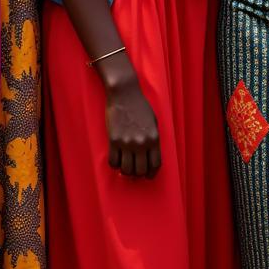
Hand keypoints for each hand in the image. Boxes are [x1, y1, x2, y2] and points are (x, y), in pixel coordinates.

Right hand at [99, 54, 160, 178]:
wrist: (125, 93)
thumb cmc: (140, 106)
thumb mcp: (153, 122)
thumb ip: (153, 139)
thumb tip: (149, 157)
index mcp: (154, 138)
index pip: (155, 164)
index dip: (151, 173)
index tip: (148, 175)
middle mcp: (141, 143)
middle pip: (140, 170)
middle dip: (138, 174)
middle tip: (134, 171)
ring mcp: (127, 142)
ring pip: (126, 170)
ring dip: (126, 171)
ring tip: (125, 166)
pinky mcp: (114, 140)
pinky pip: (113, 162)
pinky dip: (115, 165)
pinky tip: (116, 160)